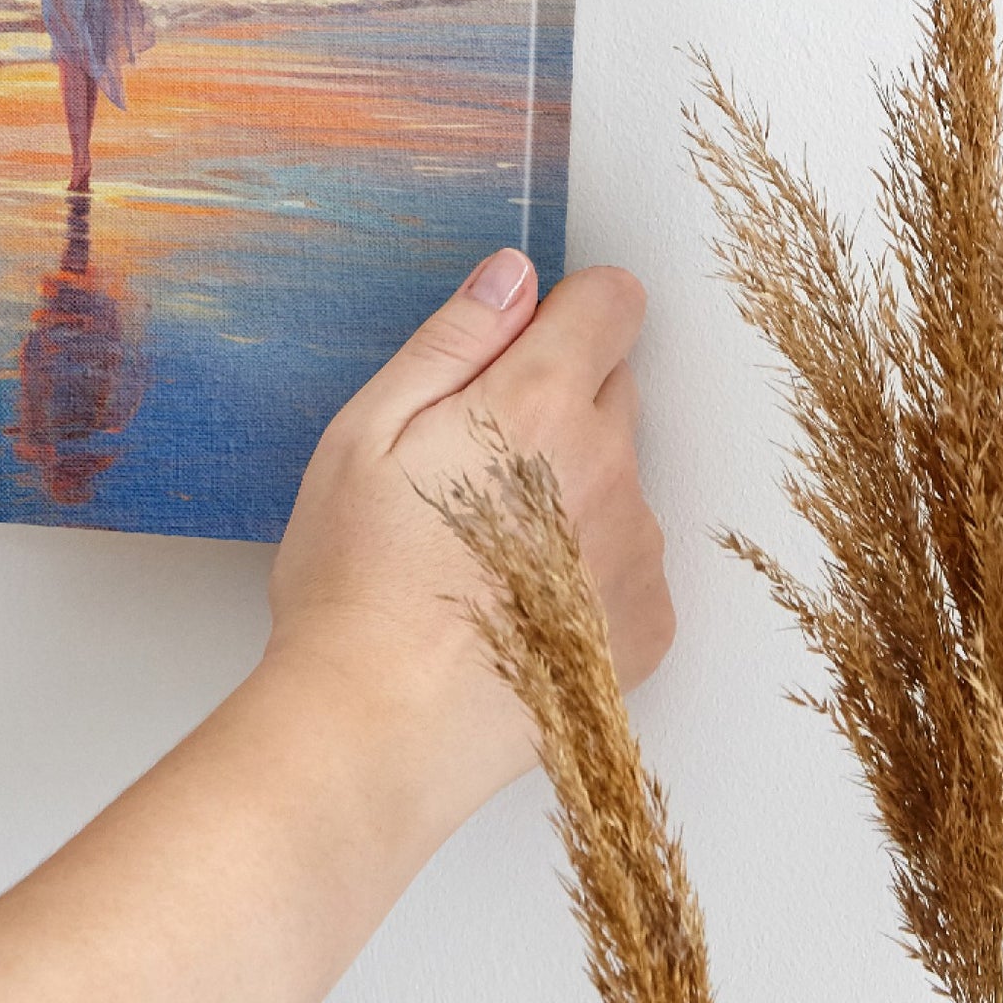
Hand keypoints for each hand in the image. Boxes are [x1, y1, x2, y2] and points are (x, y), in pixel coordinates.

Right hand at [265, 252, 671, 832]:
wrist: (380, 728)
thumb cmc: (356, 580)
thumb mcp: (366, 432)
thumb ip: (452, 341)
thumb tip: (513, 275)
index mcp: (539, 404)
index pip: (612, 302)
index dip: (564, 310)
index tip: (518, 346)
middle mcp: (610, 468)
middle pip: (614, 386)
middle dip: (555, 400)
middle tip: (469, 462)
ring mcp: (636, 551)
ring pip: (618, 476)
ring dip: (570, 486)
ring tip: (482, 547)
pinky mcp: (647, 625)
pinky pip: (627, 558)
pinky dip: (585, 565)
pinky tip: (514, 600)